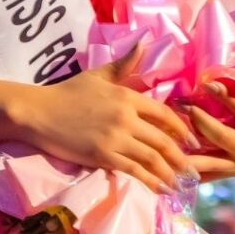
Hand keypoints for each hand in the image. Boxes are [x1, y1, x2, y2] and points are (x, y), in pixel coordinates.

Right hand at [18, 41, 199, 194]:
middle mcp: (126, 117)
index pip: (164, 114)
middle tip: (195, 170)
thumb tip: (143, 44)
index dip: (182, 129)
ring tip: (181, 185)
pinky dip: (151, 182)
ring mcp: (115, 138)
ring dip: (171, 173)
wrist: (39, 112)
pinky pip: (134, 171)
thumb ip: (124, 64)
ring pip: (152, 158)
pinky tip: (161, 189)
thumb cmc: (67, 92)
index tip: (192, 141)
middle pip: (163, 140)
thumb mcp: (98, 75)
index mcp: (128, 96)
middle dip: (182, 157)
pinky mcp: (103, 156)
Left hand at [180, 69, 234, 181]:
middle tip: (183, 105)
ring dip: (188, 152)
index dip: (227, 99)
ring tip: (168, 140)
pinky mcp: (228, 174)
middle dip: (202, 121)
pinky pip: (207, 176)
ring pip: (211, 161)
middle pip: (223, 136)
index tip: (209, 85)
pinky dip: (189, 173)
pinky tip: (170, 170)